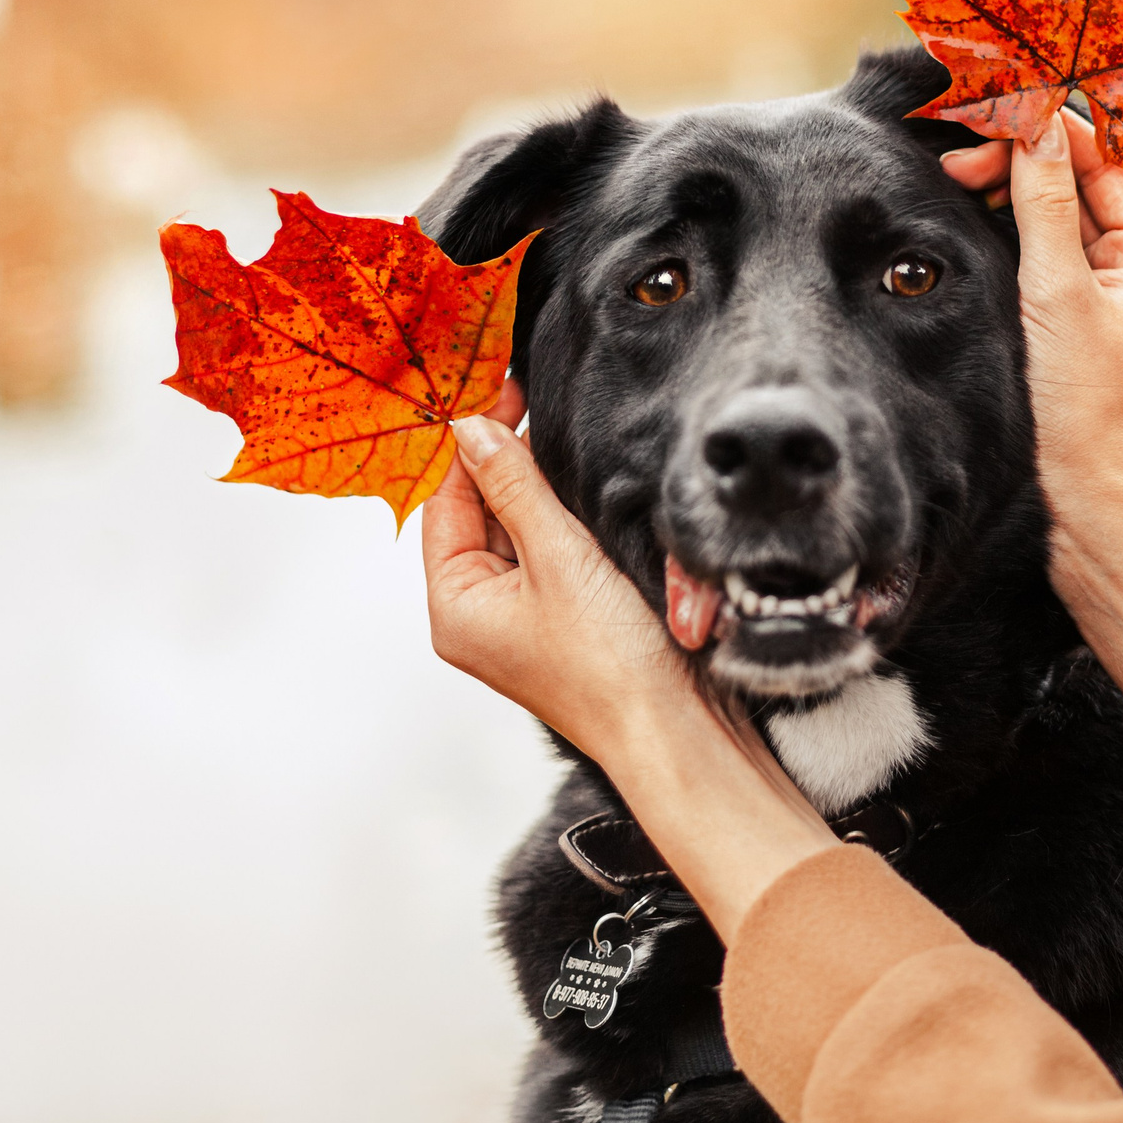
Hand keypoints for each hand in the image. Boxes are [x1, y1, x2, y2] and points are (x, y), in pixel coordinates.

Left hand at [419, 380, 839, 940]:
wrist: (677, 731)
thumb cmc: (613, 663)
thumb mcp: (558, 557)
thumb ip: (514, 486)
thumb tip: (471, 428)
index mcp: (455, 608)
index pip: (445, 503)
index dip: (471, 444)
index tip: (501, 390)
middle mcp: (479, 615)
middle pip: (477, 512)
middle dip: (505, 459)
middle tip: (535, 399)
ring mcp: (522, 619)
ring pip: (517, 528)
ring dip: (537, 484)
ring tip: (565, 435)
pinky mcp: (564, 618)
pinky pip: (549, 551)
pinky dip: (562, 515)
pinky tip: (585, 484)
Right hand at [939, 110, 1122, 505]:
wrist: (1070, 493)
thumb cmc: (1074, 401)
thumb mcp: (1054, 291)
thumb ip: (1042, 202)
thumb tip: (1036, 120)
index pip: (1111, 166)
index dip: (1057, 130)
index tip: (1002, 107)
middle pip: (1080, 181)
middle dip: (1023, 157)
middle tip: (960, 153)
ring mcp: (1102, 288)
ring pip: (1053, 209)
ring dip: (1008, 185)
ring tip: (956, 175)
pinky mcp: (1067, 308)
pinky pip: (1039, 244)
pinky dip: (1005, 219)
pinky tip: (969, 204)